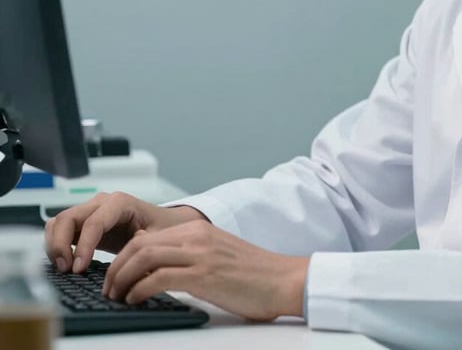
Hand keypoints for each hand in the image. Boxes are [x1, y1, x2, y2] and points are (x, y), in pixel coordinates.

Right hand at [45, 191, 205, 272]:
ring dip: (55, 245)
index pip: (93, 222)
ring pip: (59, 222)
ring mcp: (90, 210)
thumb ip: (144, 244)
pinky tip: (65, 263)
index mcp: (120, 202)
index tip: (78, 269)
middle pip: (68, 218)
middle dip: (61, 245)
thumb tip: (129, 255)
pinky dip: (56, 245)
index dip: (83, 246)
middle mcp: (101, 202)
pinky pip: (60, 229)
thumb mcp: (158, 236)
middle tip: (66, 270)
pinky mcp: (83, 222)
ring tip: (64, 269)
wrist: (161, 223)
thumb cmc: (160, 227)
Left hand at [102, 220, 308, 320]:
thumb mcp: (216, 255)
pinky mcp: (204, 275)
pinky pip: (158, 278)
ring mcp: (200, 253)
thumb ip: (188, 255)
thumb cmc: (252, 275)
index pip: (146, 236)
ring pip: (143, 257)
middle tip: (108, 290)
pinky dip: (139, 290)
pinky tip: (135, 301)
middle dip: (115, 268)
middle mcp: (196, 236)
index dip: (123, 257)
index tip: (114, 277)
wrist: (283, 280)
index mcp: (198, 229)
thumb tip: (154, 266)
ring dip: (121, 280)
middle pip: (139, 244)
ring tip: (116, 298)